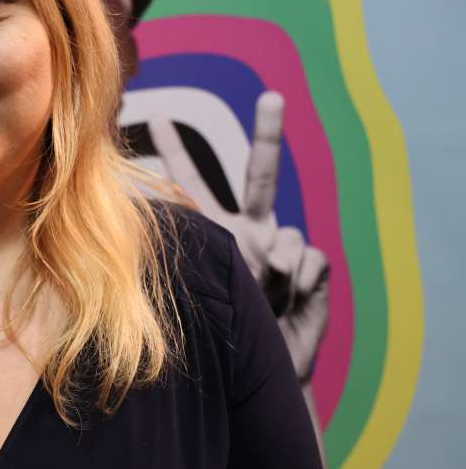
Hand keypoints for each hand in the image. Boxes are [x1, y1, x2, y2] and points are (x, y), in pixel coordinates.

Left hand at [147, 91, 329, 381]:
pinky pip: (308, 261)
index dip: (174, 151)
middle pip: (262, 175)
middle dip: (269, 134)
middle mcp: (250, 229)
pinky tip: (287, 302)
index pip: (191, 185)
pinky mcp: (312, 269)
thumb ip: (214, 266)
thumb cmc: (216, 335)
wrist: (258, 372)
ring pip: (286, 237)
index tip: (157, 116)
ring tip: (258, 301)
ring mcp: (283, 248)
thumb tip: (261, 252)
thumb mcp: (197, 295)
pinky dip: (296, 285)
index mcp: (213, 231)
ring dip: (272, 274)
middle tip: (272, 96)